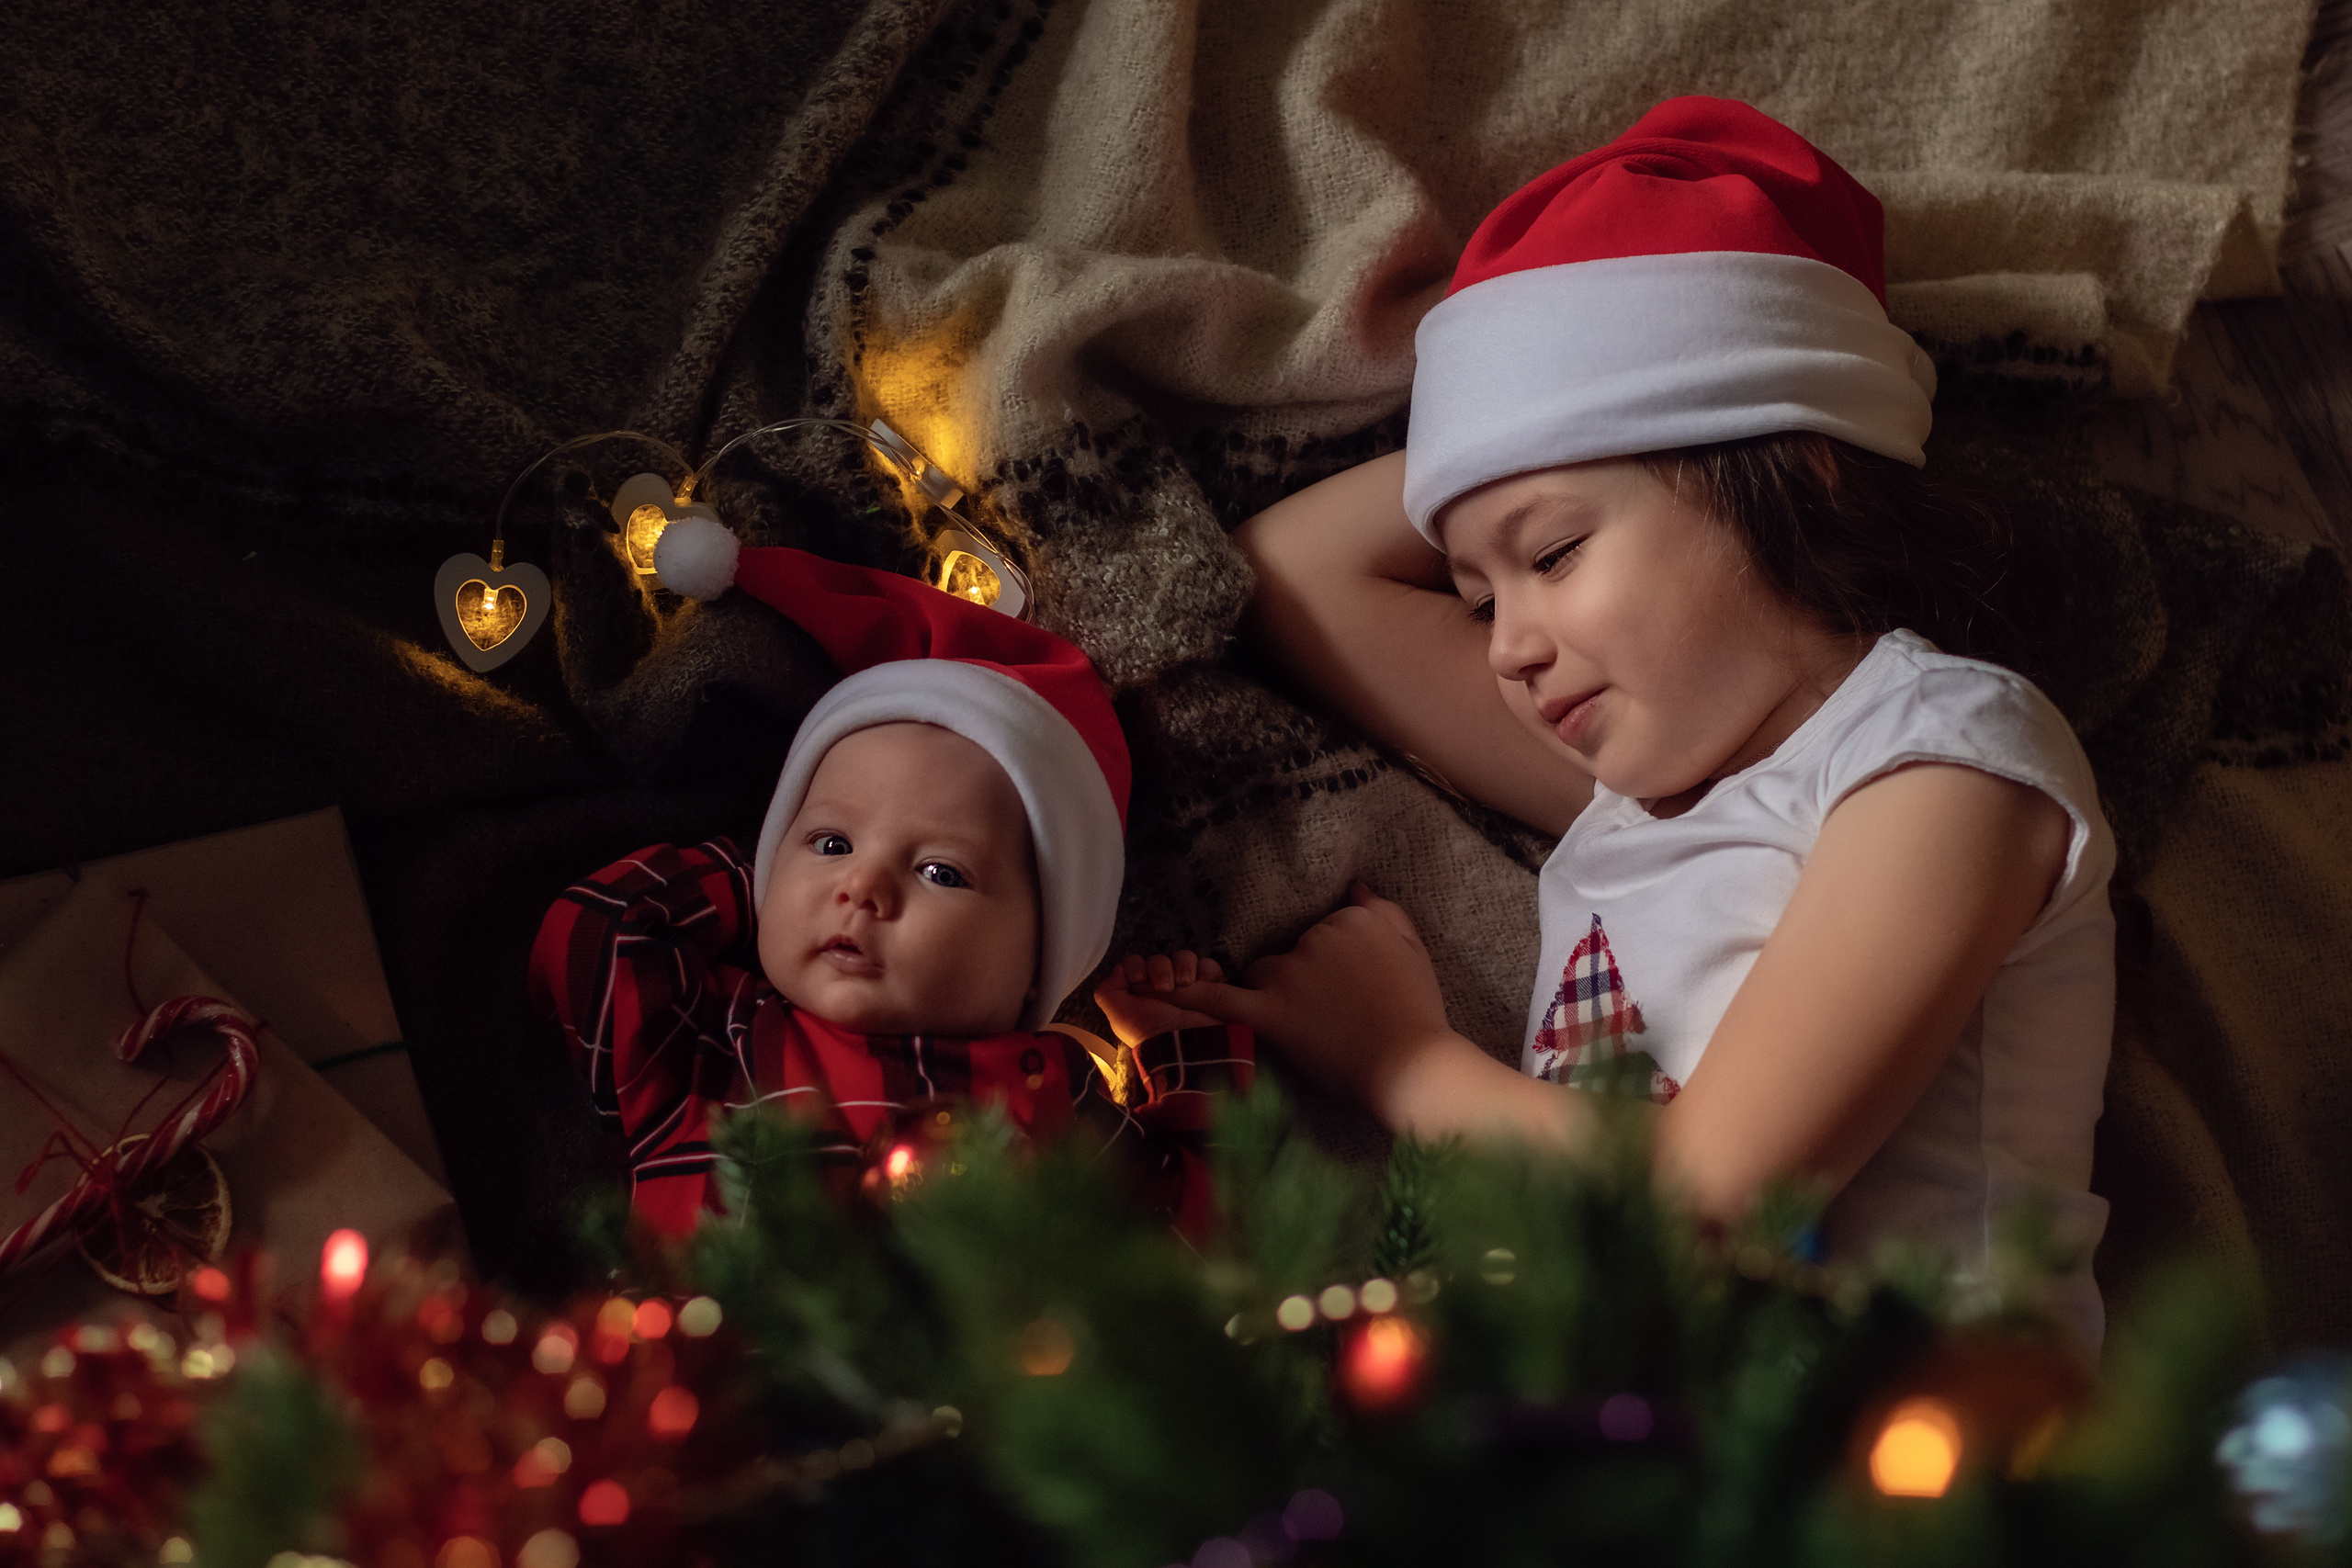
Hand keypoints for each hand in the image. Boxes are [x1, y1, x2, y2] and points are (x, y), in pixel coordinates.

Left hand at [1093, 950, 1228, 1045]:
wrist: (1186, 1044)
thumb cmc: (1152, 1032)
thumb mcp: (1120, 1016)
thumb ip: (1108, 992)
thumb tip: (1119, 970)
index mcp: (1140, 995)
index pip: (1135, 964)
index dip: (1136, 966)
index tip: (1139, 978)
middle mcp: (1162, 990)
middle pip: (1159, 959)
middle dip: (1159, 968)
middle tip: (1164, 987)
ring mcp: (1188, 989)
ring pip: (1183, 958)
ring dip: (1183, 965)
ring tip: (1185, 982)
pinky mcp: (1210, 989)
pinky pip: (1208, 967)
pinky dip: (1206, 970)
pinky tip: (1202, 981)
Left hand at [1165, 882, 1462, 1119]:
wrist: (1413, 1065)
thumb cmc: (1419, 1010)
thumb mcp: (1414, 948)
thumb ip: (1383, 911)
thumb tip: (1355, 885)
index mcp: (1350, 918)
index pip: (1324, 931)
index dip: (1335, 963)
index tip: (1352, 988)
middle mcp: (1315, 937)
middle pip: (1291, 951)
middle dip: (1305, 977)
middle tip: (1336, 1014)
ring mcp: (1290, 974)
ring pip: (1265, 972)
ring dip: (1278, 992)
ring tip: (1315, 1026)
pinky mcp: (1271, 1012)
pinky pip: (1221, 998)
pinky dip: (1191, 995)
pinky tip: (1160, 994)